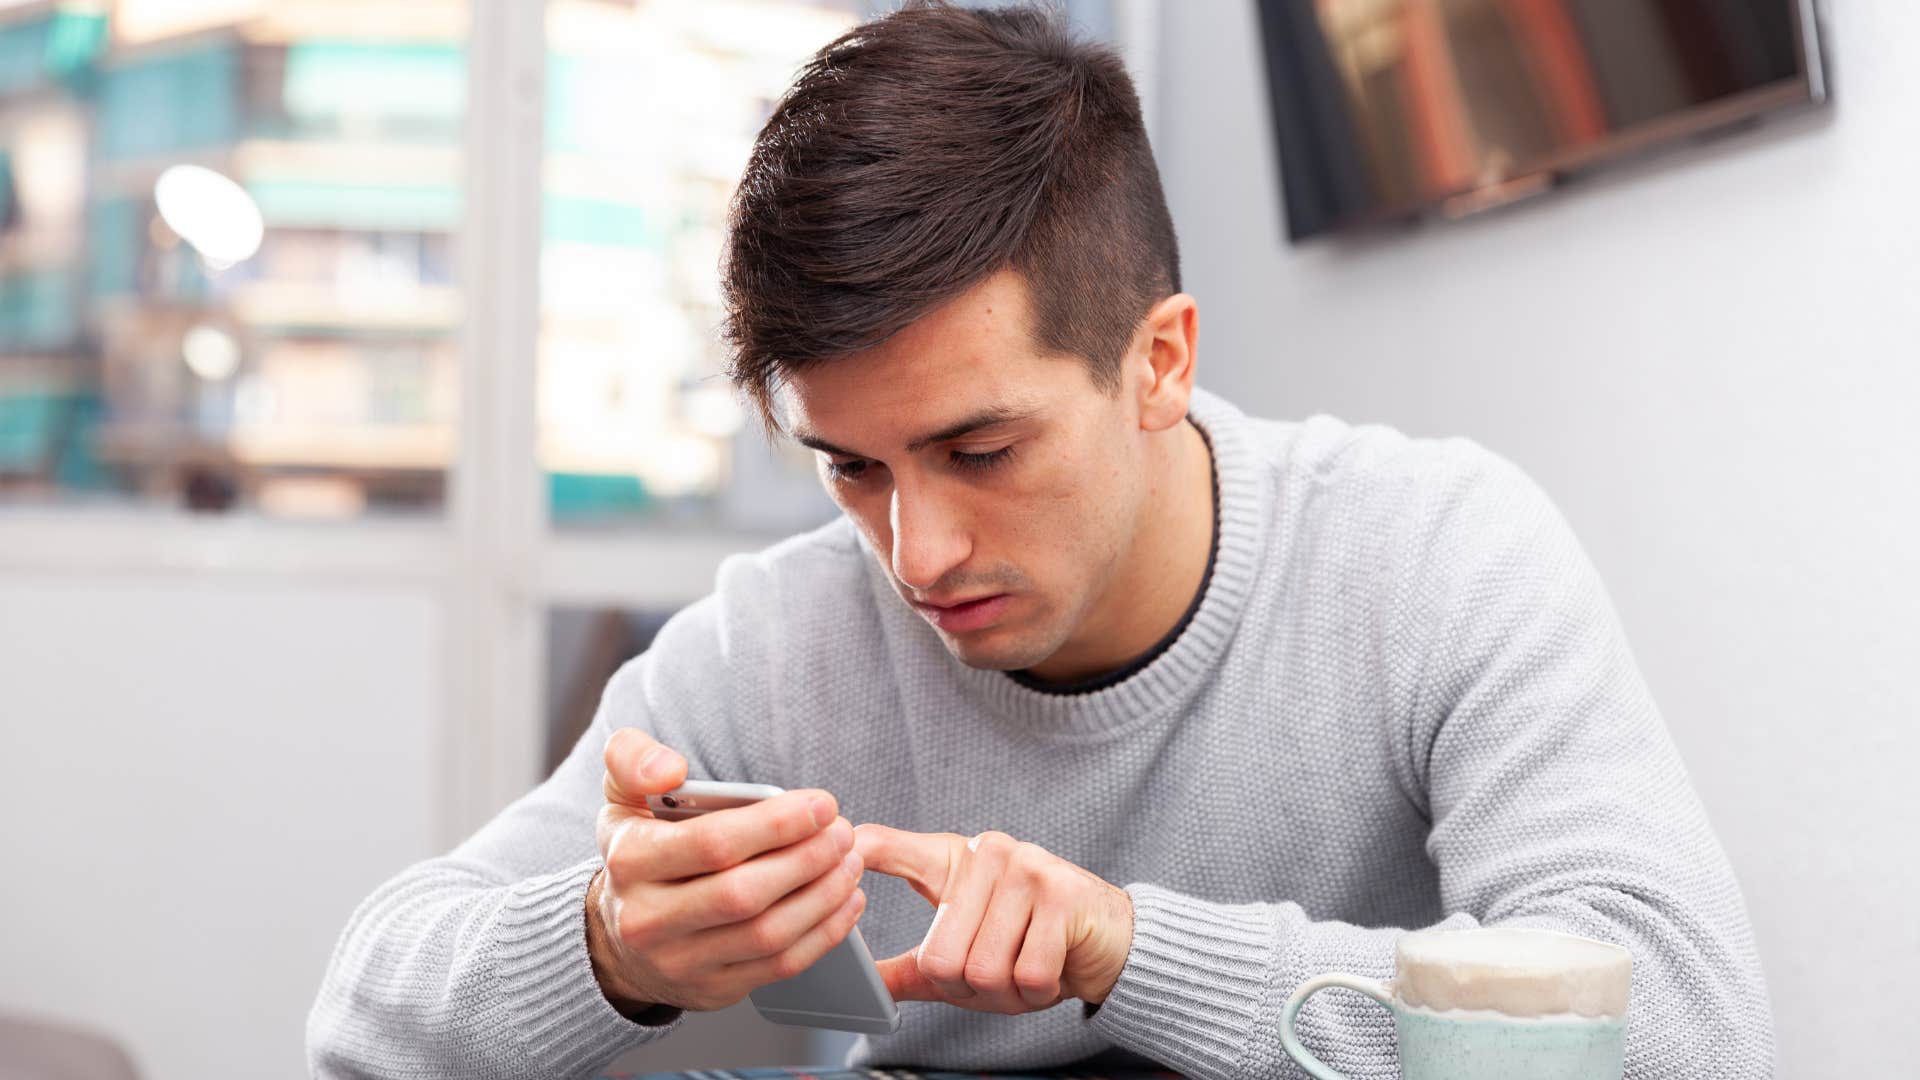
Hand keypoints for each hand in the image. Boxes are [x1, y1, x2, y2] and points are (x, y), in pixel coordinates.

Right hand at [586, 728, 867, 1013]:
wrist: (621, 938)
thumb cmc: (640, 853)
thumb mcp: (621, 798)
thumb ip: (631, 759)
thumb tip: (669, 768)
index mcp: (630, 861)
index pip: (712, 844)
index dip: (776, 824)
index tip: (821, 805)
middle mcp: (648, 919)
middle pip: (744, 893)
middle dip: (807, 859)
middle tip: (843, 832)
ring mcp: (680, 961)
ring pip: (767, 934)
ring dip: (823, 895)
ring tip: (850, 861)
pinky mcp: (713, 989)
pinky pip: (779, 966)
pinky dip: (823, 933)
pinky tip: (846, 900)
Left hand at [853, 824, 1133, 1012]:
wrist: (1111, 942)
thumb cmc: (1033, 946)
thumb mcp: (968, 956)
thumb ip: (918, 969)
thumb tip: (868, 986)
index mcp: (954, 861)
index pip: (893, 847)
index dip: (862, 850)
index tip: (837, 844)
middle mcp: (987, 853)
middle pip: (940, 957)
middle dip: (971, 989)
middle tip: (1002, 973)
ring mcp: (1025, 869)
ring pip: (982, 970)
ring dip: (1008, 992)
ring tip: (1027, 967)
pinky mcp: (1062, 895)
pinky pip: (1027, 975)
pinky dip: (1039, 991)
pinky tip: (1053, 968)